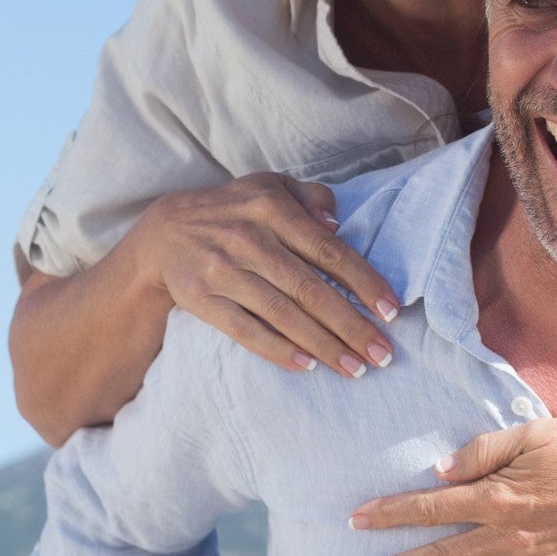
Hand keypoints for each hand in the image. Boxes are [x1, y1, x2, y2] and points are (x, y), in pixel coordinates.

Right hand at [124, 173, 399, 377]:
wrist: (163, 234)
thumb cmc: (232, 211)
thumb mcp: (268, 186)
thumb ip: (309, 197)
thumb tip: (339, 222)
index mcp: (273, 209)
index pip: (329, 251)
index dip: (364, 282)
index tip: (392, 311)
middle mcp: (250, 240)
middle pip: (311, 290)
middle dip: (352, 326)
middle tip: (384, 355)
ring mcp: (224, 271)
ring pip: (283, 315)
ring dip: (323, 346)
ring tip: (355, 369)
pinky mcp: (203, 299)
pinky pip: (245, 330)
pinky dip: (277, 350)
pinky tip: (307, 367)